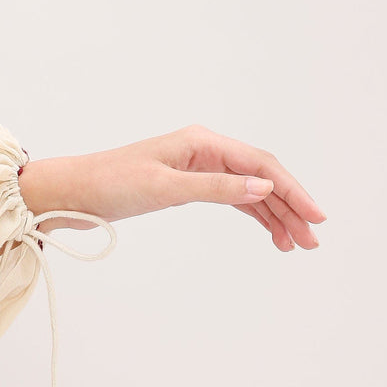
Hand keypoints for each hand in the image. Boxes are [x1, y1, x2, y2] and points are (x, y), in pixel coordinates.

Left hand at [17, 124, 326, 251]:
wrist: (71, 193)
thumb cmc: (110, 184)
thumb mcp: (165, 187)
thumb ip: (216, 187)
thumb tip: (265, 186)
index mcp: (202, 142)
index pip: (261, 164)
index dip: (293, 190)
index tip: (316, 217)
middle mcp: (204, 150)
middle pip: (261, 177)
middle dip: (290, 207)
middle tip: (313, 240)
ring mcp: (197, 168)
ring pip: (249, 191)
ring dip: (274, 216)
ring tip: (296, 245)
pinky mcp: (186, 186)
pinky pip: (231, 199)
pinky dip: (252, 216)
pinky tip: (270, 234)